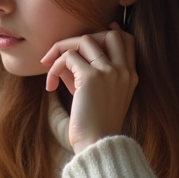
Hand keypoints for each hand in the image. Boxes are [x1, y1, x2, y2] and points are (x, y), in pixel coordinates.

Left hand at [40, 23, 137, 152]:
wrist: (96, 146)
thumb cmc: (92, 128)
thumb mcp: (91, 97)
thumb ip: (82, 75)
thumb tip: (64, 58)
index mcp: (129, 77)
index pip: (127, 41)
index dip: (110, 32)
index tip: (89, 36)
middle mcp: (123, 71)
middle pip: (110, 33)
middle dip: (82, 38)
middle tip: (60, 54)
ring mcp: (110, 72)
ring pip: (85, 40)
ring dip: (62, 49)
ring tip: (48, 66)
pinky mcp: (92, 77)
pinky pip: (68, 57)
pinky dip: (54, 67)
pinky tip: (50, 86)